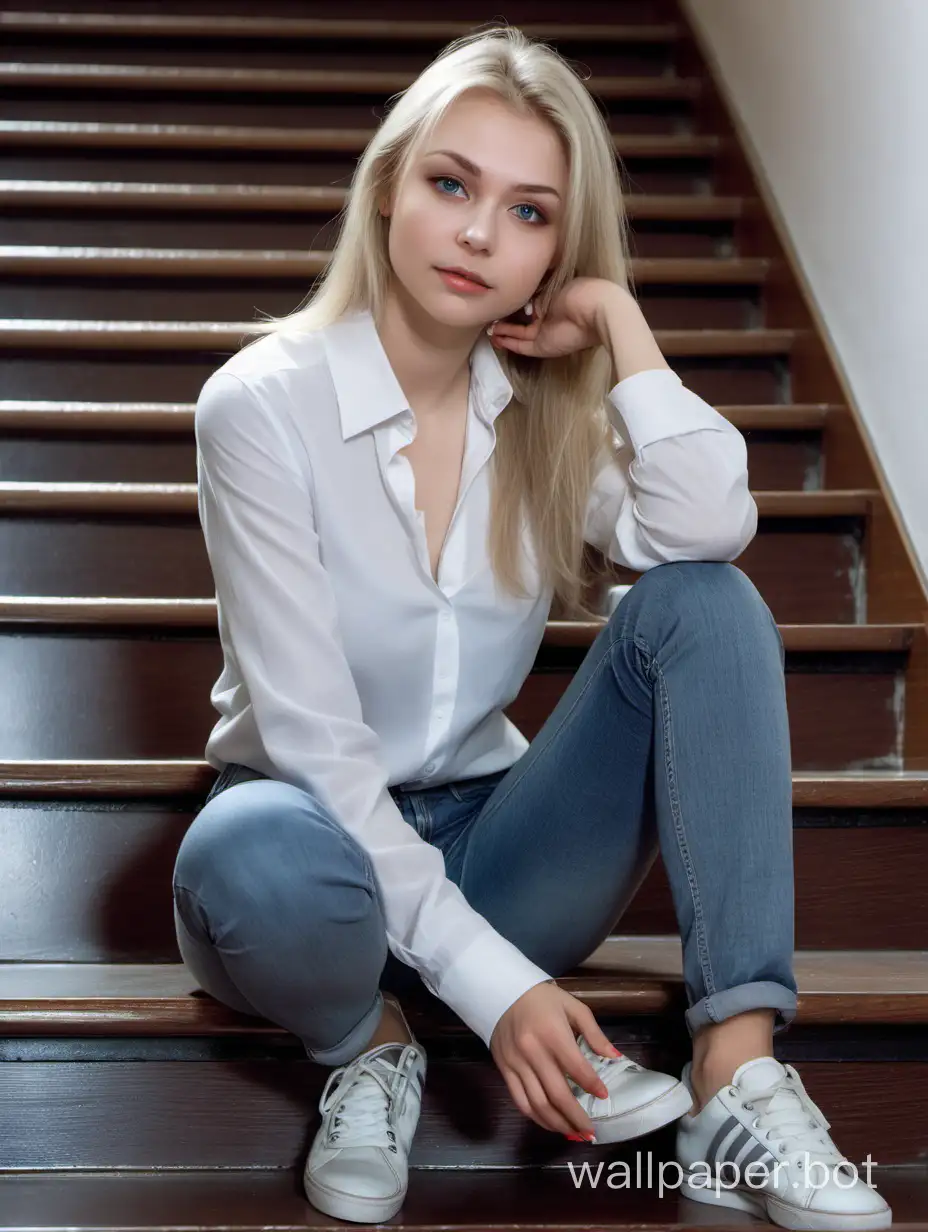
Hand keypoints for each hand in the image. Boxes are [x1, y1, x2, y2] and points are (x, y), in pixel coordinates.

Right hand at [487, 276, 626, 360]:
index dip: (515, 305)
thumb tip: (523, 301)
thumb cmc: (577, 291)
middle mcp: (548, 318)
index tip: (499, 302)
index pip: (530, 304)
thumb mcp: (553, 287)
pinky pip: (523, 345)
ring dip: (504, 333)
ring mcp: (545, 333)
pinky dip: (509, 343)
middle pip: (522, 322)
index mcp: (552, 300)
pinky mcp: (543, 347)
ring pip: (520, 335)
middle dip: (506, 321)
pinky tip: (495, 338)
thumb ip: (536, 294)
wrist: (592, 309)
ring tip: (488, 329)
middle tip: (489, 318)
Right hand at [489, 980, 618, 1139]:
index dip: (592, 1086)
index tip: (604, 1096)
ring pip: (537, 1104)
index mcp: (553, 1034)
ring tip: (573, 1133)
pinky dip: (536, 1117)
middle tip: (590, 1132)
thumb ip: (594, 1033)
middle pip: (557, 1095)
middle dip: (576, 1118)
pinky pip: (520, 1101)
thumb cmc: (542, 999)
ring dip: (557, 1124)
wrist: (502, 991)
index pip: (577, 1068)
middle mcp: (533, 1052)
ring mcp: (516, 1064)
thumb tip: (615, 1057)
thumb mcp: (573, 1006)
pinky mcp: (504, 1070)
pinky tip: (549, 1122)